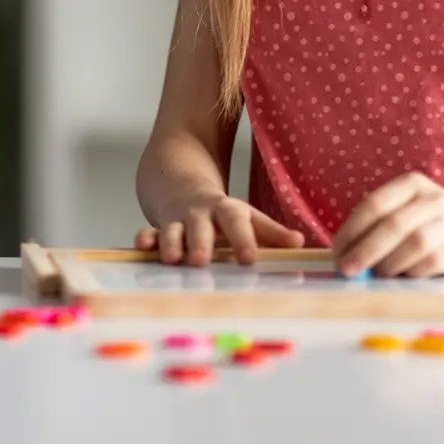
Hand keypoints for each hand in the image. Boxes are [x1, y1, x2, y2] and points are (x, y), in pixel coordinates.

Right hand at [132, 191, 304, 265]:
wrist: (179, 182)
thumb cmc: (220, 212)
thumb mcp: (246, 216)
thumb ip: (270, 233)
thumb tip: (300, 244)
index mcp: (227, 210)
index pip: (238, 221)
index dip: (243, 239)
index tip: (250, 259)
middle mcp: (201, 214)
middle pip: (202, 226)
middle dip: (201, 242)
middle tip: (202, 261)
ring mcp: (178, 219)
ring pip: (174, 229)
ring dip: (172, 243)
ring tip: (173, 259)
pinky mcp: (159, 226)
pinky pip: (150, 232)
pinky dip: (146, 238)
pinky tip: (143, 247)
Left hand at [332, 173, 443, 277]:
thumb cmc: (427, 219)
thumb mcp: (405, 208)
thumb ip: (377, 225)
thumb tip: (345, 254)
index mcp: (411, 184)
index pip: (374, 205)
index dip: (352, 230)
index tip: (337, 252)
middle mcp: (434, 199)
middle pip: (393, 224)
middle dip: (365, 250)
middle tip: (348, 270)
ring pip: (415, 243)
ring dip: (389, 263)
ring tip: (378, 274)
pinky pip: (434, 261)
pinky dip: (412, 271)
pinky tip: (404, 276)